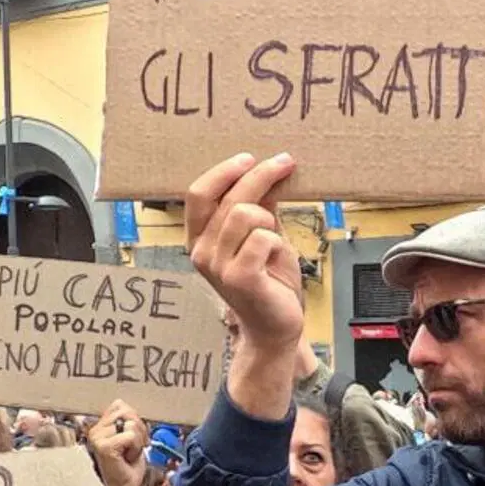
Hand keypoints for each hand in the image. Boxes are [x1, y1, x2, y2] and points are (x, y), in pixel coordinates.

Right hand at [87, 401, 149, 485]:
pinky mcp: (103, 446)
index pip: (120, 405)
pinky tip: (128, 458)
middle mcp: (95, 429)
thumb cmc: (127, 465)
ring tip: (129, 453)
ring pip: (131, 423)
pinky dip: (135, 447)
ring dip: (138, 440)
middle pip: (127, 412)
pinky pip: (130, 435)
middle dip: (138, 429)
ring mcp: (97, 437)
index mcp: (99, 424)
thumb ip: (129, 420)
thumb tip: (130, 409)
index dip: (134, 420)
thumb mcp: (131, 437)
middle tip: (134, 447)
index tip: (134, 438)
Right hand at [186, 153, 302, 353]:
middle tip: (286, 163)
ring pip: (245, 214)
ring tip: (275, 237)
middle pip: (226, 197)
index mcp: (200, 238)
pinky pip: (262, 238)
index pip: (198, 193)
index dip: (224, 171)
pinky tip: (276, 257)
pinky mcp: (239, 278)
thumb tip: (265, 171)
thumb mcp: (264, 236)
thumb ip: (259, 207)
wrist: (275, 327)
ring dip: (269, 219)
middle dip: (260, 175)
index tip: (251, 157)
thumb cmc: (269, 282)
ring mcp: (217, 267)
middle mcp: (201, 251)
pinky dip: (276, 242)